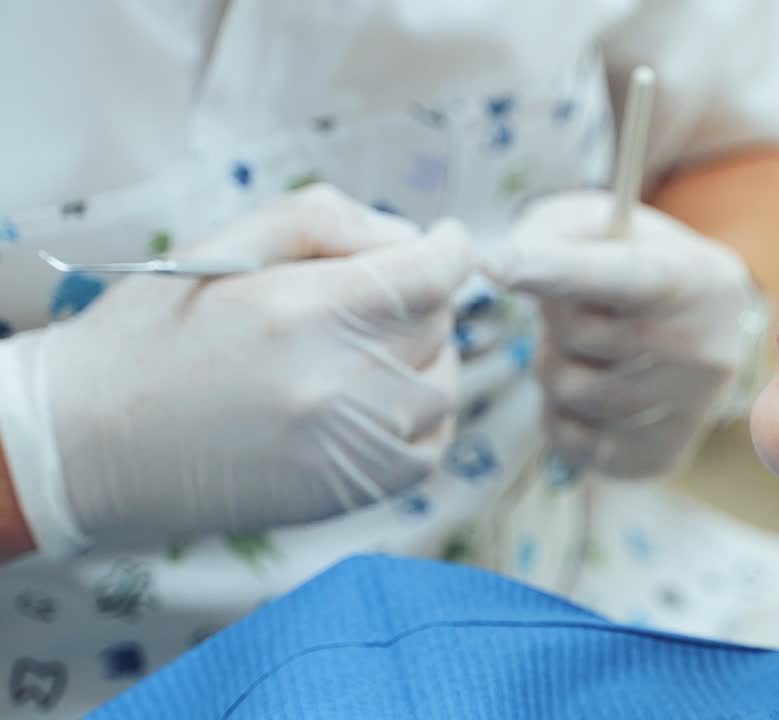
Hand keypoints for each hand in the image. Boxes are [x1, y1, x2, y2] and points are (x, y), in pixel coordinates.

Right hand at [0, 185, 470, 551]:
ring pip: (443, 386)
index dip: (449, 249)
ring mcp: (349, 446)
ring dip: (426, 357)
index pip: (430, 274)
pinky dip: (423, 417)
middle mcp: (339, 384)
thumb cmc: (151, 332)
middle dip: (420, 299)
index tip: (445, 241)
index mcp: (305, 311)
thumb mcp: (222, 243)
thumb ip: (322, 220)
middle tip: (375, 295)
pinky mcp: (348, 492)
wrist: (89, 444)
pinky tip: (383, 400)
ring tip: (374, 348)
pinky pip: (430, 446)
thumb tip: (408, 236)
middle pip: (438, 325)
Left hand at [485, 191, 752, 477]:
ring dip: (555, 366)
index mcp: (697, 277)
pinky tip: (590, 392)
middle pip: (583, 336)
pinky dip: (561, 415)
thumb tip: (507, 267)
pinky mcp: (662, 455)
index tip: (495, 263)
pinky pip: (571, 440)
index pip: (622, 275)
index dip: (557, 269)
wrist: (701, 329)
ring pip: (570, 392)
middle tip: (580, 307)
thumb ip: (553, 230)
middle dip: (558, 319)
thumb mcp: (603, 222)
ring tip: (587, 350)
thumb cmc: (637, 264)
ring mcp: (691, 410)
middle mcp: (706, 346)